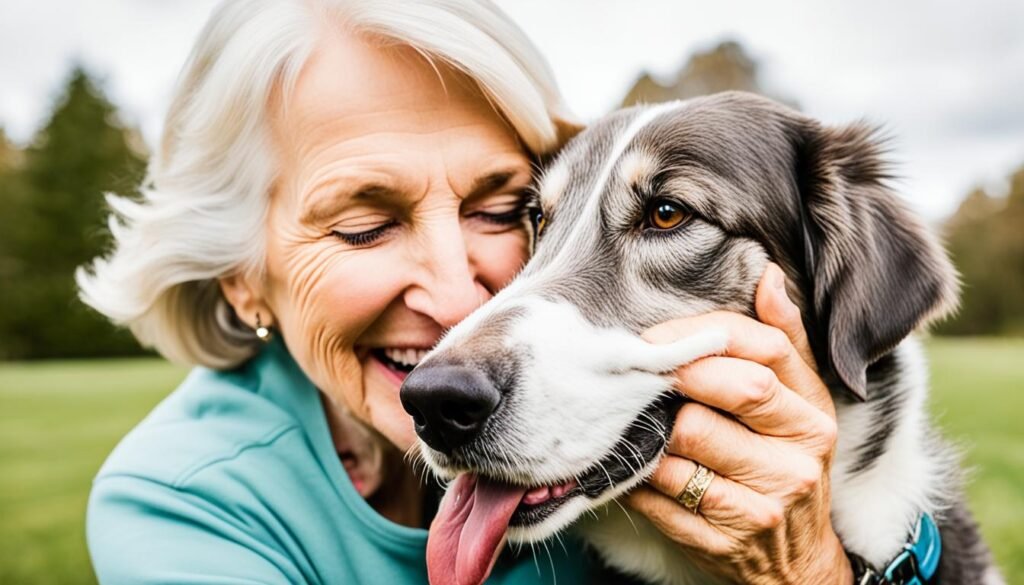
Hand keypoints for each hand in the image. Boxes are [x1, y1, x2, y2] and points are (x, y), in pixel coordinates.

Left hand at [626, 264, 851, 584]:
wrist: (797, 565)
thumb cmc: (785, 465)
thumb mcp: (800, 406)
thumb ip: (784, 342)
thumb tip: (766, 276)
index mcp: (813, 417)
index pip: (763, 355)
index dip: (702, 336)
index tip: (658, 336)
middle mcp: (796, 460)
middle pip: (729, 392)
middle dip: (677, 375)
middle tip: (641, 372)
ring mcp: (759, 506)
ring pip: (685, 442)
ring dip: (651, 427)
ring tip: (641, 420)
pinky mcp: (720, 542)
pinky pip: (657, 493)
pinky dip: (637, 474)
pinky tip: (637, 465)